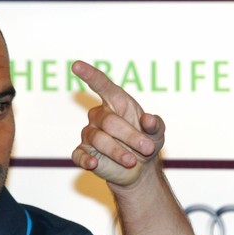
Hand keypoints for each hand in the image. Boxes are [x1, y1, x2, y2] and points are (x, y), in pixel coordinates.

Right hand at [71, 60, 165, 186]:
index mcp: (115, 103)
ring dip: (118, 151)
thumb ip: (156, 124)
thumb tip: (149, 119)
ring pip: (99, 140)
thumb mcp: (157, 133)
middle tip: (148, 148)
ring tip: (132, 161)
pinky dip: (86, 160)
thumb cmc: (146, 142)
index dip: (90, 74)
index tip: (76, 65)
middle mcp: (98, 116)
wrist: (141, 170)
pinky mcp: (83, 154)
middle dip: (130, 136)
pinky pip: (80, 155)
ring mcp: (89, 135)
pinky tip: (94, 163)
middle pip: (109, 121)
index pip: (101, 84)